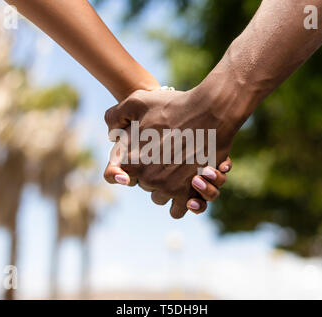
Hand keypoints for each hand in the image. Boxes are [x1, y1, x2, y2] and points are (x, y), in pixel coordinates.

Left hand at [103, 87, 241, 217]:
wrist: (210, 111)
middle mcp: (148, 179)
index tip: (139, 153)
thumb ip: (115, 116)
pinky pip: (177, 210)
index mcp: (132, 161)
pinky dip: (179, 203)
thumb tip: (110, 136)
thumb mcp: (137, 101)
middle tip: (162, 156)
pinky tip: (185, 186)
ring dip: (165, 188)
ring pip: (160, 197)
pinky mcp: (190, 192)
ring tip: (176, 168)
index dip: (128, 164)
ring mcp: (170, 188)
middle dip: (149, 174)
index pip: (118, 174)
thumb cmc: (174, 105)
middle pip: (143, 186)